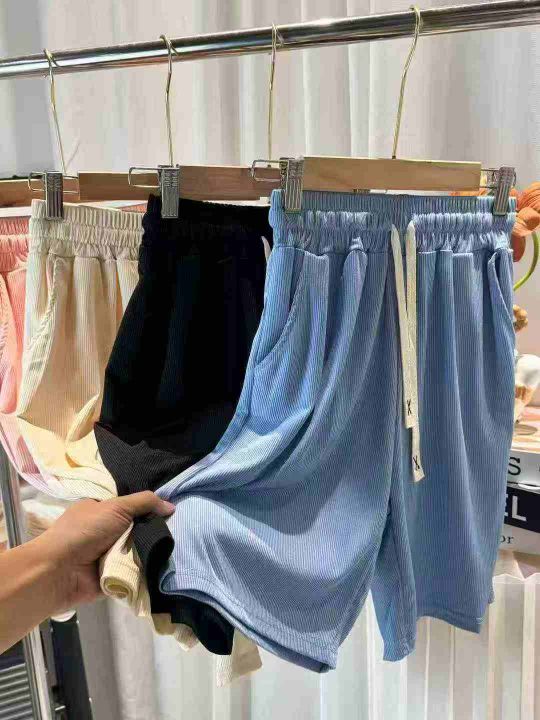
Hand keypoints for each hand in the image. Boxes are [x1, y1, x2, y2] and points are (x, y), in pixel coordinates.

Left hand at [35, 492, 174, 611]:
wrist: (60, 571)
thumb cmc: (85, 531)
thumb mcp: (116, 507)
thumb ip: (144, 503)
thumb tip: (171, 506)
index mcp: (101, 511)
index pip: (131, 508)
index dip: (149, 509)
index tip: (172, 511)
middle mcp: (105, 533)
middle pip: (138, 530)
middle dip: (154, 532)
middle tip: (180, 531)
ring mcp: (109, 556)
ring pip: (139, 551)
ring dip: (153, 551)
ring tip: (179, 548)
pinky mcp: (114, 577)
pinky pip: (136, 572)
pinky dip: (147, 570)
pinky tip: (168, 566)